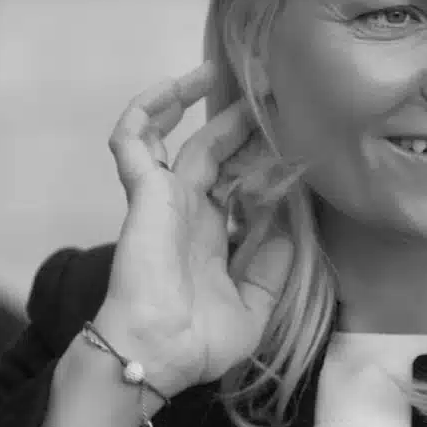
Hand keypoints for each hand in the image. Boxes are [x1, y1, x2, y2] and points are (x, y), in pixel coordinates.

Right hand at [96, 60, 292, 398]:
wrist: (159, 355)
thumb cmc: (200, 342)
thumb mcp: (254, 307)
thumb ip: (271, 267)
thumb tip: (289, 228)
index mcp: (211, 236)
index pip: (238, 182)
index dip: (262, 158)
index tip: (295, 138)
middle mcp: (187, 210)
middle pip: (214, 150)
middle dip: (240, 122)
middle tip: (270, 93)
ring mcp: (163, 198)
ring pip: (173, 134)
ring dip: (192, 101)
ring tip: (217, 71)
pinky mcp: (143, 192)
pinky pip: (132, 139)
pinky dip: (147, 110)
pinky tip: (175, 86)